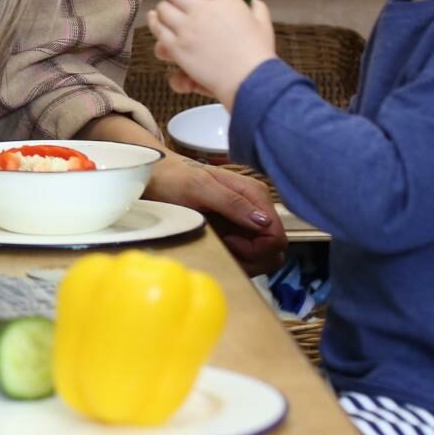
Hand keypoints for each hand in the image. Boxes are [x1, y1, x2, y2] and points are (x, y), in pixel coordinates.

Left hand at [146, 155, 287, 275]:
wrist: (156, 174)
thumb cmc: (174, 177)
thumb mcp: (199, 187)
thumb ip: (232, 202)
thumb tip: (263, 222)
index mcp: (255, 195)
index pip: (277, 236)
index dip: (256, 248)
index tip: (229, 242)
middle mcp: (257, 208)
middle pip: (274, 250)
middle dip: (252, 258)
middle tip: (223, 247)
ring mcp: (247, 221)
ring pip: (263, 257)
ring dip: (243, 260)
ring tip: (217, 245)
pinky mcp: (237, 231)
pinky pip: (249, 255)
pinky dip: (236, 258)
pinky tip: (216, 246)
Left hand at [147, 0, 275, 107]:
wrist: (249, 81)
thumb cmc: (257, 51)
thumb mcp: (262, 20)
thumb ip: (253, 5)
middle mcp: (201, 9)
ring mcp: (186, 29)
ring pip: (161, 8)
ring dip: (165, 8)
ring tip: (171, 12)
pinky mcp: (176, 48)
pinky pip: (157, 28)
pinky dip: (156, 23)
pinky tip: (159, 22)